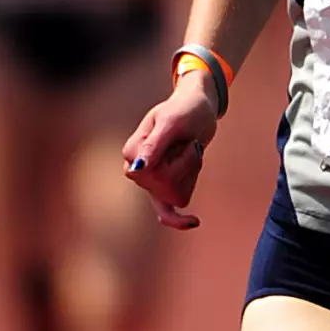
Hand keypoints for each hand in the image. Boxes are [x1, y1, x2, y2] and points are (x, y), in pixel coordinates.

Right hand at [121, 75, 218, 229]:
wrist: (197, 109)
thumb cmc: (184, 110)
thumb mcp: (171, 123)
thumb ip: (153, 146)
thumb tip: (136, 170)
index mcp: (132, 152)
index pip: (156, 174)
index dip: (179, 160)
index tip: (181, 137)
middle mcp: (137, 170)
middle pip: (167, 187)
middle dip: (188, 164)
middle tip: (187, 141)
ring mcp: (150, 182)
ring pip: (177, 196)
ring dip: (192, 173)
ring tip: (188, 151)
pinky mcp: (165, 188)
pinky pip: (167, 212)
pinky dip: (179, 219)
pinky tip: (193, 221)